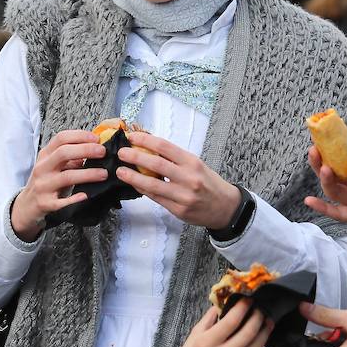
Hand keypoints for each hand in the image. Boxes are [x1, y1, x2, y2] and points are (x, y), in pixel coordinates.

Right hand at [11, 130, 109, 240]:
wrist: (26, 205)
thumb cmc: (45, 182)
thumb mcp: (53, 165)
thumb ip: (70, 157)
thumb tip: (94, 148)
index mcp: (45, 155)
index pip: (61, 138)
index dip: (80, 136)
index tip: (97, 138)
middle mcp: (42, 168)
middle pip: (63, 153)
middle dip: (86, 150)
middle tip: (103, 152)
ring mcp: (43, 186)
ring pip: (66, 177)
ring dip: (88, 174)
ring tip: (104, 174)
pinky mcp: (45, 203)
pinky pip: (62, 201)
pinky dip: (75, 198)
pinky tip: (87, 195)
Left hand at [117, 131, 242, 229]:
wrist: (226, 207)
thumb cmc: (209, 183)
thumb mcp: (196, 165)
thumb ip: (175, 159)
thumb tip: (149, 148)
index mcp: (192, 162)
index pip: (165, 147)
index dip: (146, 140)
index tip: (132, 137)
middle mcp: (189, 178)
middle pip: (157, 165)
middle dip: (135, 157)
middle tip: (121, 152)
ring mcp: (183, 196)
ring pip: (153, 185)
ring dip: (133, 177)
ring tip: (120, 171)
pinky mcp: (178, 210)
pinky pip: (156, 198)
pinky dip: (143, 189)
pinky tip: (134, 184)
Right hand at [161, 300, 272, 346]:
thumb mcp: (193, 337)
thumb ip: (209, 320)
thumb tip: (224, 303)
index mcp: (206, 344)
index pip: (231, 321)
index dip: (243, 308)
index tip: (248, 300)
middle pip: (248, 333)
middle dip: (258, 317)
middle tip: (261, 310)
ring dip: (264, 332)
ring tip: (266, 323)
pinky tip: (258, 343)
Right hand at [304, 138, 346, 231]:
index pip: (340, 157)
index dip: (328, 149)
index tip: (317, 139)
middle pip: (332, 174)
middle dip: (320, 163)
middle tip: (314, 152)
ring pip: (334, 191)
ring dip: (325, 180)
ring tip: (325, 168)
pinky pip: (340, 213)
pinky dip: (324, 209)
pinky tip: (310, 201)